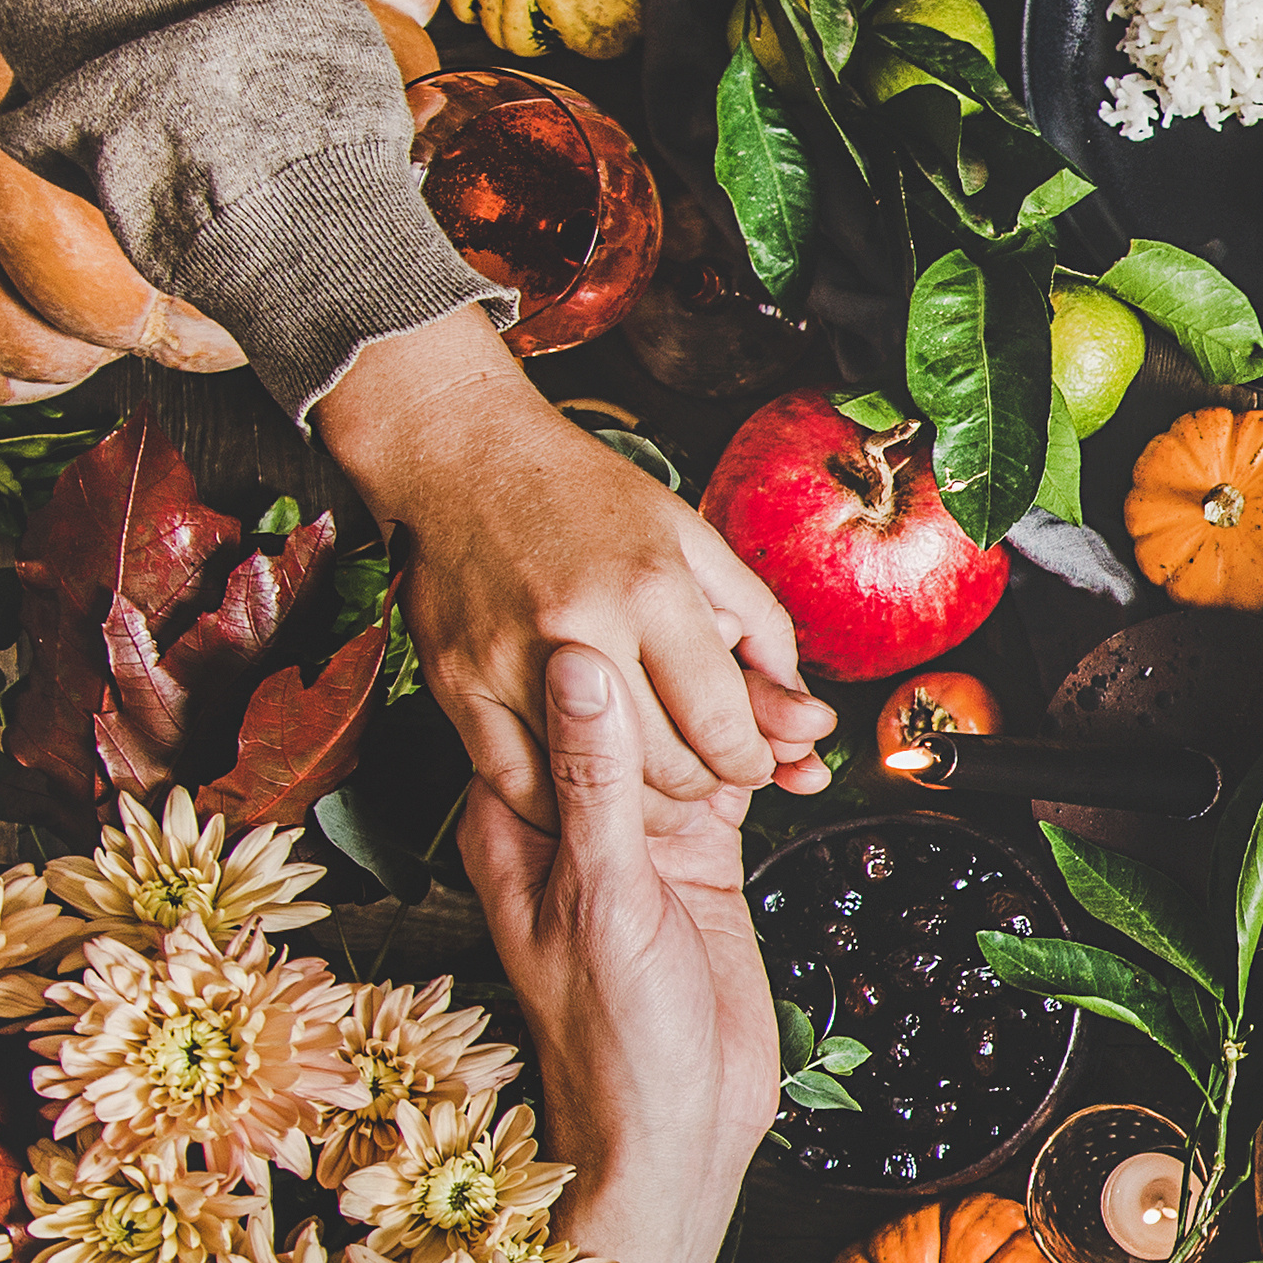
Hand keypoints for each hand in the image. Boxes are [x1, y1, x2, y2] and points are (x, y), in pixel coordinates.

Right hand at [322, 309, 830, 819]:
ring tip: (655, 781)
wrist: (462, 457)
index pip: (723, 725)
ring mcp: (510, 663)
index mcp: (652, 591)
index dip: (752, 763)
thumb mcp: (694, 540)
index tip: (754, 762)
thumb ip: (760, 625)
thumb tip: (807, 713)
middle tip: (706, 771)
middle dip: (704, 785)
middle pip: (667, 767)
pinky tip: (584, 783)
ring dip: (639, 804)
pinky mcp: (455, 685)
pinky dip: (559, 802)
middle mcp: (582, 631)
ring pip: (594, 786)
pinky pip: (516, 784)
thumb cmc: (585, 495)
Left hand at [449, 644, 774, 1185]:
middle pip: (633, 710)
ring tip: (805, 714)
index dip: (612, 649)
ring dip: (747, 722)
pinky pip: (732, 785)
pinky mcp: (697, 860)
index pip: (552, 700)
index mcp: (516, 819)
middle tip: (766, 667)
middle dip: (700, 683)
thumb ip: (596, 778)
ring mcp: (640, 837)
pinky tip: (806, 753)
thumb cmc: (613, 1037)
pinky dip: (770, 764)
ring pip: (690, 741)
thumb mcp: (602, 895)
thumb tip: (579, 662)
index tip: (663, 609)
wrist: (674, 1127)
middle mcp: (573, 817)